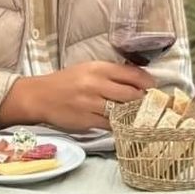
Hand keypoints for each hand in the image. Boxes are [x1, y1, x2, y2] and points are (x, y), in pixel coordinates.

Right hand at [0, 61, 155, 131]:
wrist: (40, 96)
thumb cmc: (67, 81)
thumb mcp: (89, 69)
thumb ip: (111, 73)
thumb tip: (137, 80)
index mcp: (98, 68)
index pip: (131, 74)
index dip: (146, 82)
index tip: (153, 87)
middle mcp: (96, 85)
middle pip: (131, 94)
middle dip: (143, 100)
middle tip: (149, 103)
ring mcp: (91, 104)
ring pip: (122, 111)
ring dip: (133, 114)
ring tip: (139, 114)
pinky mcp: (86, 121)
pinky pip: (110, 124)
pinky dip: (119, 125)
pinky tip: (124, 124)